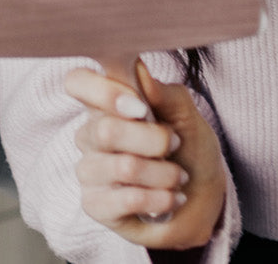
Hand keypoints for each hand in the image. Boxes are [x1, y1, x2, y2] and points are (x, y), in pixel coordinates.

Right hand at [65, 59, 225, 250]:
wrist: (200, 199)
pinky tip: (172, 198)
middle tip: (176, 144)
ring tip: (179, 177)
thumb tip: (140, 72)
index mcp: (105, 104)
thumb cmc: (188, 150)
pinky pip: (128, 199)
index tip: (141, 108)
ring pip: (124, 167)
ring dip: (164, 173)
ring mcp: (89, 170)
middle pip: (106, 130)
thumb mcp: (188, 117)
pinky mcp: (94, 205)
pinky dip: (160, 198)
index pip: (76, 82)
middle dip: (155, 140)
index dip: (103, 92)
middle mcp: (89, 134)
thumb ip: (166, 94)